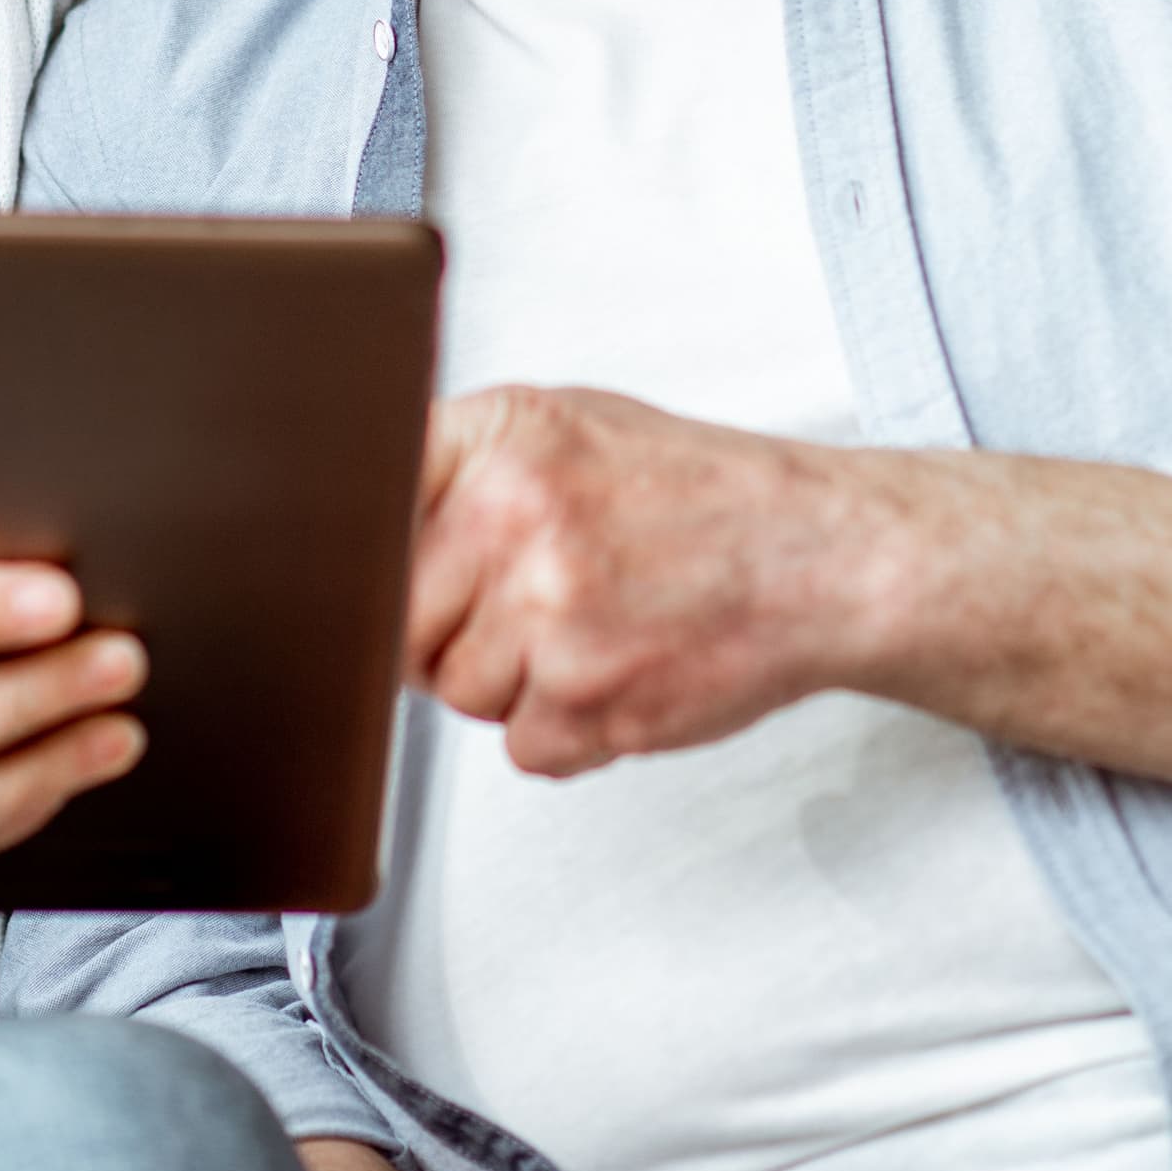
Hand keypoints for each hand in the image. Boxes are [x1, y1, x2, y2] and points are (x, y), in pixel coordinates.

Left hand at [404, 386, 872, 775]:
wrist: (819, 554)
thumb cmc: (694, 493)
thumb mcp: (568, 424)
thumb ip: (463, 459)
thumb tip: (352, 513)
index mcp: (503, 438)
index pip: (366, 508)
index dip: (367, 556)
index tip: (383, 570)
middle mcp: (516, 518)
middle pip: (396, 621)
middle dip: (447, 627)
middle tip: (525, 600)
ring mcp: (551, 615)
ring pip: (457, 692)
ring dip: (512, 681)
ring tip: (590, 626)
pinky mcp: (589, 701)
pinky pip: (522, 746)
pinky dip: (565, 728)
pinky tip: (618, 668)